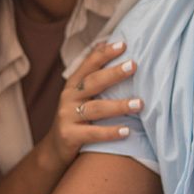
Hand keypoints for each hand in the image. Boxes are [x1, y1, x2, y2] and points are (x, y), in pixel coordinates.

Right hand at [45, 41, 141, 164]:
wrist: (55, 149)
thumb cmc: (75, 118)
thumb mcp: (79, 95)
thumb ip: (91, 74)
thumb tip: (104, 44)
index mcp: (73, 86)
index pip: (88, 65)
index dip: (104, 54)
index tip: (123, 45)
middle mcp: (68, 98)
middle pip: (92, 82)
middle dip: (113, 73)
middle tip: (134, 65)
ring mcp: (67, 117)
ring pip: (95, 109)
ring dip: (118, 106)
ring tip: (139, 103)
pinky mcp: (69, 136)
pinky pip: (93, 133)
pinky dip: (110, 132)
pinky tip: (127, 131)